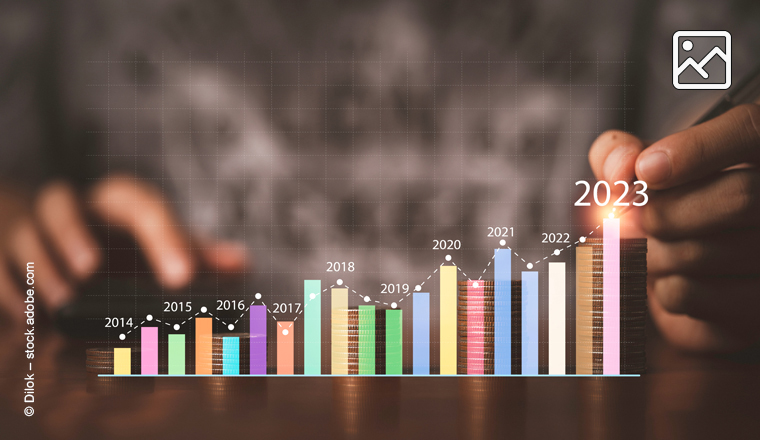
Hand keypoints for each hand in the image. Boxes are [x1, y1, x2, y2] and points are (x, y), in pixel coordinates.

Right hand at [0, 174, 246, 322]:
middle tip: (92, 267)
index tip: (183, 277)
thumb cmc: (117, 239)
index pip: (139, 205)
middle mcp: (70, 209)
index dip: (162, 237)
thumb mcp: (157, 241)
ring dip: (38, 266)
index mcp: (115, 203)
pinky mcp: (0, 252)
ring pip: (23, 235)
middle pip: (62, 203)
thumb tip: (242, 264)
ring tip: (59, 301)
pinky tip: (24, 317)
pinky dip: (6, 289)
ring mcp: (29, 229)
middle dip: (72, 232)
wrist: (52, 230)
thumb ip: (194, 250)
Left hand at [589, 104, 759, 352]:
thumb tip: (621, 165)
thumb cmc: (669, 212)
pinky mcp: (754, 311)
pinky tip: (675, 279)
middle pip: (740, 196)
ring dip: (656, 254)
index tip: (647, 170)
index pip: (750, 130)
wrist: (687, 277)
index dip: (697, 149)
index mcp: (757, 153)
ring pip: (704, 250)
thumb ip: (620, 152)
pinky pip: (687, 293)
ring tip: (661, 251)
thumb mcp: (640, 170)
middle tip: (635, 220)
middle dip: (665, 210)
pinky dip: (661, 287)